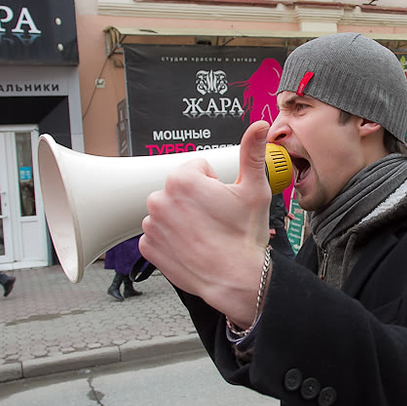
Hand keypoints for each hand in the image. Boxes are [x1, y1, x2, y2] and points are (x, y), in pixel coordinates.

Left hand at [139, 122, 272, 328]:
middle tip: (216, 219)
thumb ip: (252, 152)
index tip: (223, 202)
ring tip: (205, 234)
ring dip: (183, 219)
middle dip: (196, 200)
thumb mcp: (254, 189)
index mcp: (183, 180)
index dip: (214, 184)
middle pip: (181, 189)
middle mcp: (160, 199)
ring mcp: (151, 225)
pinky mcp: (148, 246)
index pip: (198, 169)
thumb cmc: (244, 237)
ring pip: (169, 211)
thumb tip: (258, 126)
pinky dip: (172, 239)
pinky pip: (158, 234)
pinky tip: (192, 246)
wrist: (236, 279)